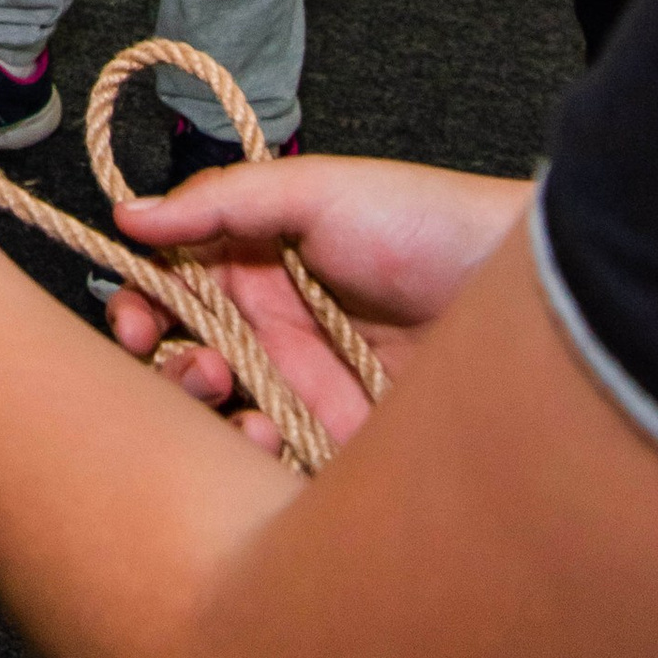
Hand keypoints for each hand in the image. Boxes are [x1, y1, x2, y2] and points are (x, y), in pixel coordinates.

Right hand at [103, 156, 529, 451]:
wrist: (528, 298)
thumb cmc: (424, 224)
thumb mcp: (316, 191)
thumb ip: (221, 202)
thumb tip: (129, 214)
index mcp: (259, 266)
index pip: (174, 291)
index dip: (140, 307)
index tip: (133, 321)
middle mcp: (275, 331)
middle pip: (187, 360)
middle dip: (166, 367)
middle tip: (191, 364)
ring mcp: (307, 391)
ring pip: (222, 417)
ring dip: (203, 413)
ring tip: (226, 396)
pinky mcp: (341, 448)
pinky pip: (275, 467)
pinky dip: (251, 459)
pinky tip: (264, 437)